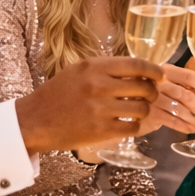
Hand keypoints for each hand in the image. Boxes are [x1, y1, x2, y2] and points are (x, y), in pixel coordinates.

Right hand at [15, 58, 162, 152]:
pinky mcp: (101, 130)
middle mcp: (99, 85)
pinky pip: (133, 126)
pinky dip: (135, 125)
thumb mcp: (79, 71)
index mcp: (94, 66)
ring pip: (142, 108)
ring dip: (144, 110)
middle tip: (150, 96)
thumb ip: (106, 69)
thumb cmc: (57, 94)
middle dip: (152, 92)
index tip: (160, 76)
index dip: (154, 71)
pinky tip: (128, 123)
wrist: (34, 120)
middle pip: (144, 87)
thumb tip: (138, 69)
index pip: (137, 64)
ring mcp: (100, 109)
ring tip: (137, 111)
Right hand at [143, 63, 194, 134]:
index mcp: (166, 70)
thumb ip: (187, 87)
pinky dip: (184, 126)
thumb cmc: (153, 95)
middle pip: (187, 95)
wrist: (126, 105)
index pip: (191, 77)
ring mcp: (150, 97)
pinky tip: (190, 129)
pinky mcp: (147, 112)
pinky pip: (171, 120)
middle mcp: (157, 81)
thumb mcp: (168, 85)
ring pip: (180, 109)